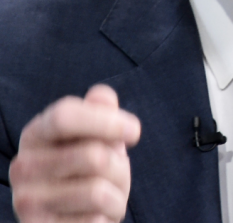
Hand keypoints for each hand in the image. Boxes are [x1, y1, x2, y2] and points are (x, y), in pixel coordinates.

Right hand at [10, 85, 140, 222]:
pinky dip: (107, 217)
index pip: (65, 115)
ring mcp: (27, 201)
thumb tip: (101, 96)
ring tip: (106, 198)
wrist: (77, 217)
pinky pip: (95, 220)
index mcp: (36, 134)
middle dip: (119, 167)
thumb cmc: (92, 171)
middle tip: (114, 175)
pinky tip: (94, 217)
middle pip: (94, 156)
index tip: (134, 131)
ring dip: (117, 196)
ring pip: (98, 191)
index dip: (107, 121)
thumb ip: (100, 112)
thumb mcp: (99, 137)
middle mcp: (23, 166)